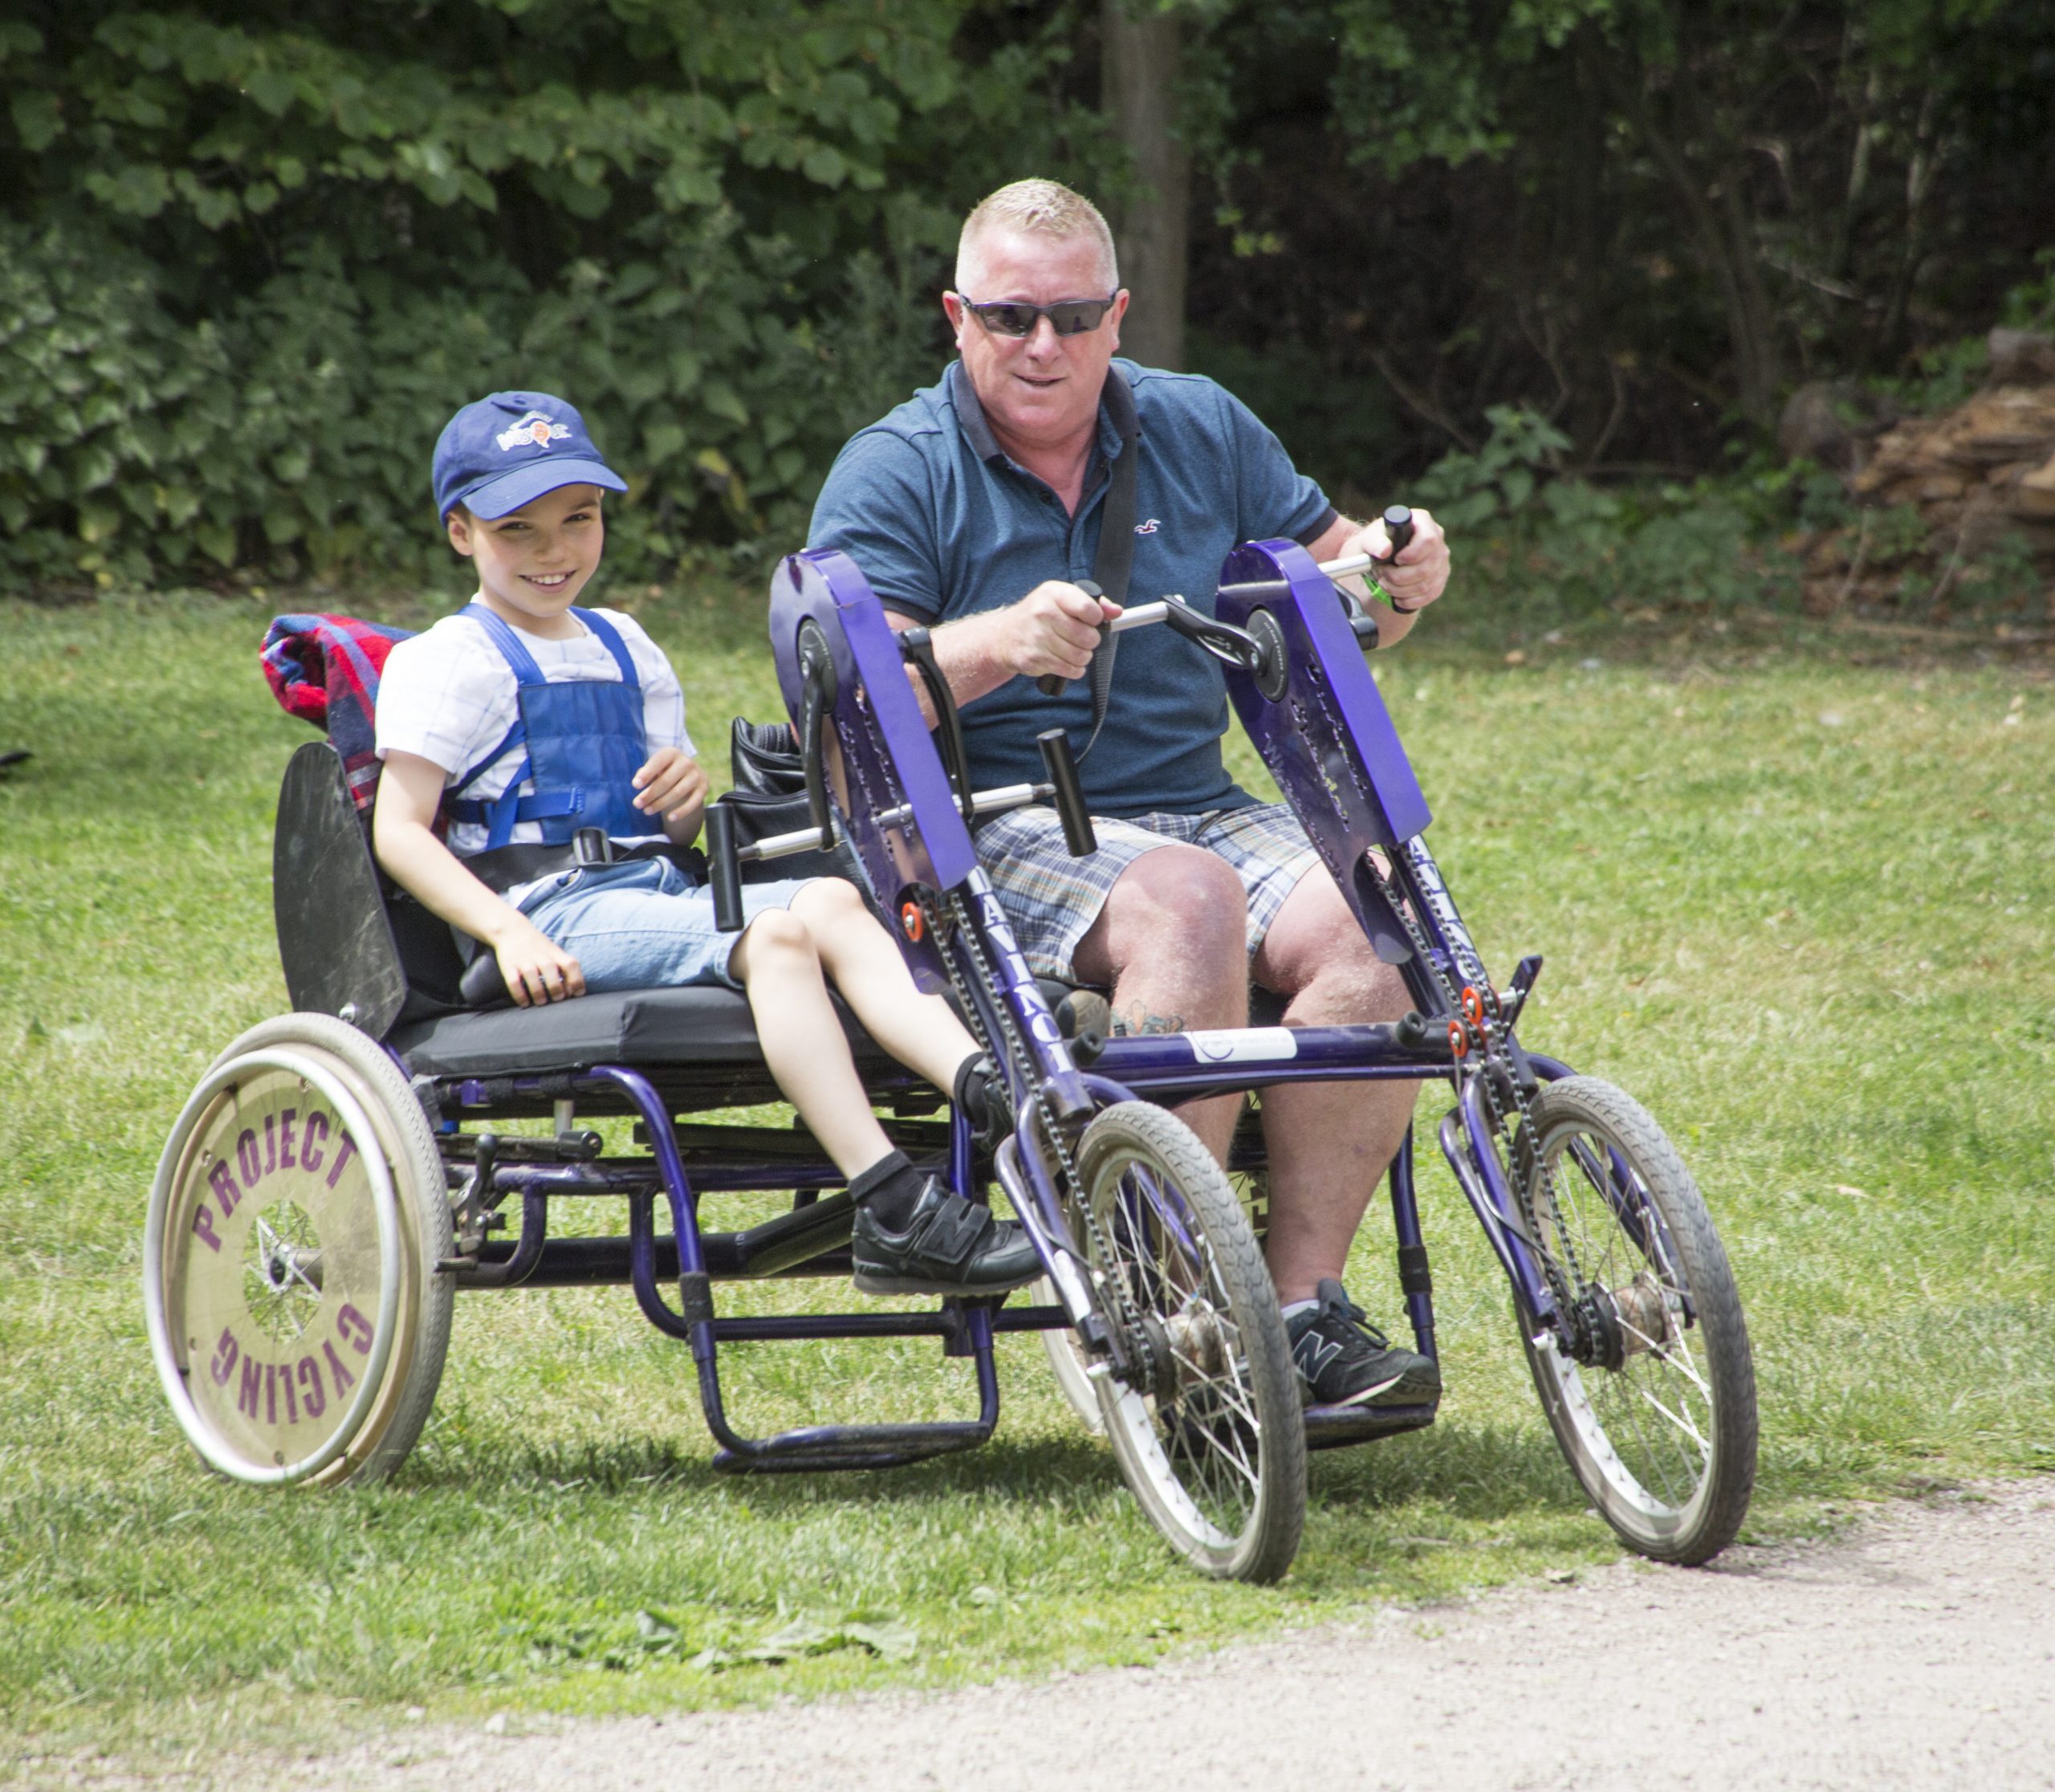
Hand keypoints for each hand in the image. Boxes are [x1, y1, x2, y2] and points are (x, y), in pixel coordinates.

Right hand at [485, 914, 585, 1007]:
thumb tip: (575, 991)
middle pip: (550, 969)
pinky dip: (519, 994)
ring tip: (541, 1003)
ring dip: (538, 991)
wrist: (511, 929)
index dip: (576, 979)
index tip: (578, 994)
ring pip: (531, 974)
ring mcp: (523, 959)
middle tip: (558, 999)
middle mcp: (540, 955)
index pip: (570, 964)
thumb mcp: (554, 952)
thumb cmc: (538, 946)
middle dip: (556, 986)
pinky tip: (525, 1003)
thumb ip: (565, 968)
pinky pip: (513, 981)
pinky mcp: (508, 965)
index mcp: (555, 953)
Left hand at [632, 748, 706, 821]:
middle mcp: (686, 762)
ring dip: (661, 804)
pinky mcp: (703, 788)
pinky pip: (693, 802)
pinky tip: (670, 818)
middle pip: (666, 780)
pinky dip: (681, 812)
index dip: (646, 774)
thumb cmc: (665, 771)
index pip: (658, 762)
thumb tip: (638, 781)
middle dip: (650, 794)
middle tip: (637, 804)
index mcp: (671, 753)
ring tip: (647, 811)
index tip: (635, 785)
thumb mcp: (656, 768)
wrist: (689, 776)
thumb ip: (645, 773)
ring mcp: (696, 775)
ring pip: (677, 792)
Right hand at [1002, 581, 1122, 682]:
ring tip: (1072, 650)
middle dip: (1090, 641)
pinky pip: (1070, 670)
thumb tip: (1117, 612)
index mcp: (1053, 593)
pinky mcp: (1034, 658)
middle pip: (1088, 637)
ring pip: (1081, 656)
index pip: (1090, 609)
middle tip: (1081, 639)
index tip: (1090, 621)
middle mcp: (1043, 613)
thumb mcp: (1062, 599)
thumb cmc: (1039, 616)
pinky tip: (1065, 660)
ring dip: (1082, 657)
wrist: (1004, 636)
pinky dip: (1073, 669)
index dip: (1096, 619)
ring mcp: (1037, 637)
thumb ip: (1093, 603)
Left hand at [1360, 506, 1449, 613]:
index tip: (1395, 560)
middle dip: (1398, 577)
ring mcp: (1441, 560)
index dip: (1411, 555)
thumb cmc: (1375, 545)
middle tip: (1381, 575)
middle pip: (1425, 567)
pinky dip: (1409, 600)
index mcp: (1422, 521)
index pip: (1428, 540)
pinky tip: (1396, 597)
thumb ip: (1374, 542)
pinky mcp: (1440, 578)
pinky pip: (1429, 595)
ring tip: (1384, 583)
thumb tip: (1385, 551)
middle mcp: (1437, 539)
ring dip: (1399, 590)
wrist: (1378, 560)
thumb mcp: (1368, 539)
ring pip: (1425, 584)